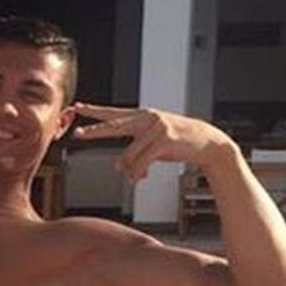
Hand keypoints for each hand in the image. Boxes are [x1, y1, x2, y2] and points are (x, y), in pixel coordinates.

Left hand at [71, 103, 235, 181]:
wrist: (208, 143)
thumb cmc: (177, 143)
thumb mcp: (153, 144)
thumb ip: (135, 151)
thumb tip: (120, 168)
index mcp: (142, 116)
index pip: (113, 114)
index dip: (94, 111)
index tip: (77, 107)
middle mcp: (147, 118)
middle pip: (114, 127)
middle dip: (94, 131)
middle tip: (77, 134)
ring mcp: (156, 127)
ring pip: (128, 154)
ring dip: (128, 170)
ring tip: (133, 178)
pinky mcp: (164, 140)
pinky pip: (141, 162)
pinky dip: (137, 173)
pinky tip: (140, 178)